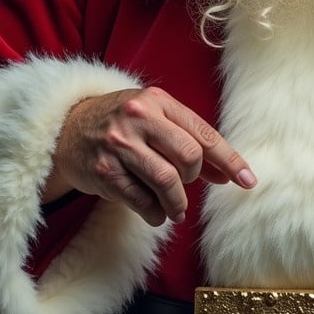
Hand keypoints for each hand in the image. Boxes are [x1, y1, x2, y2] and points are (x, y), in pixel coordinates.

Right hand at [46, 87, 255, 225]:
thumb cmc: (121, 124)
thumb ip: (189, 141)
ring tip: (176, 208)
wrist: (65, 130)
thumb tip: (225, 174)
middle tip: (185, 183)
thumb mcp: (154, 119)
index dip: (229, 160)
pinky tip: (155, 211)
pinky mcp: (104, 171)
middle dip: (194, 177)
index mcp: (157, 101)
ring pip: (167, 182)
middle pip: (189, 157)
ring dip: (177, 203)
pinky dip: (155, 212)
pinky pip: (142, 200)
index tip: (248, 181)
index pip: (203, 134)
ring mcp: (119, 145)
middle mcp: (138, 118)